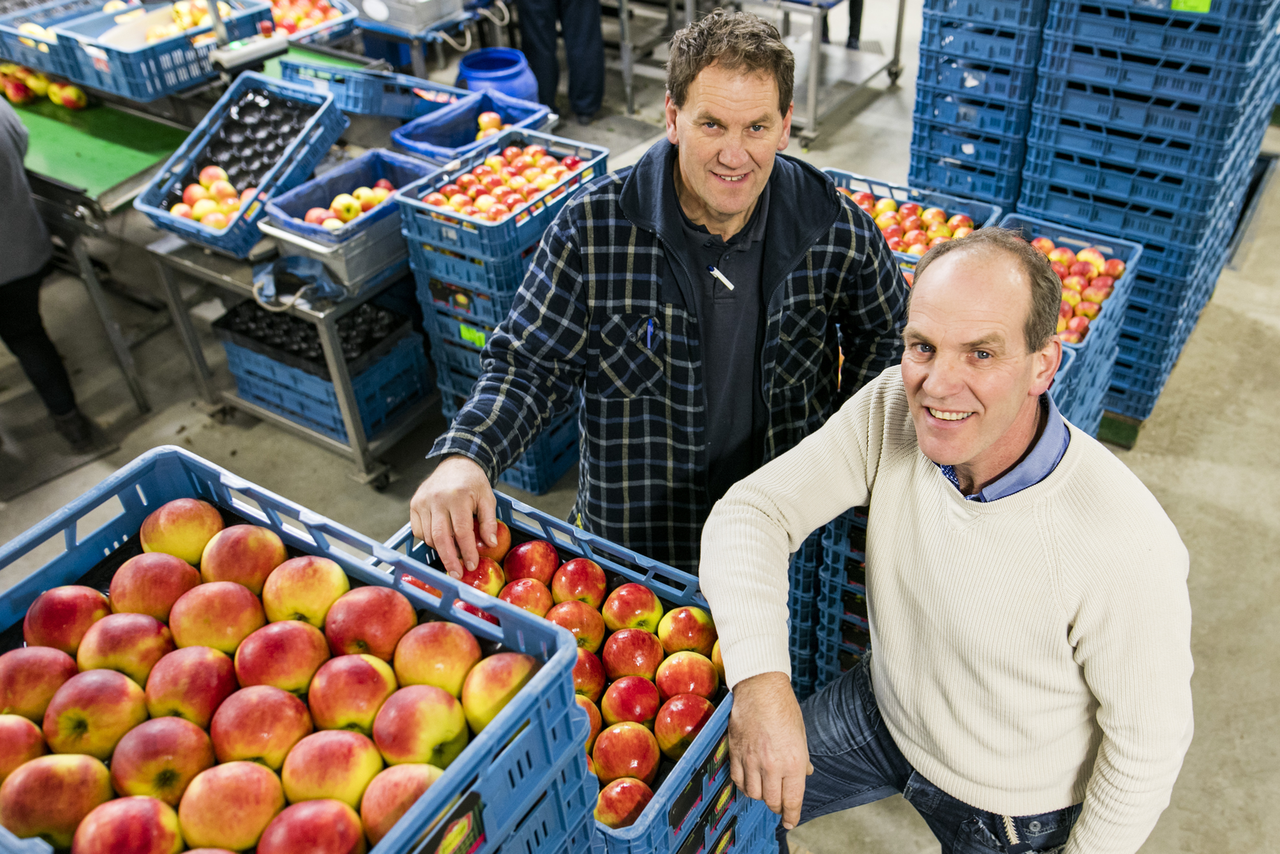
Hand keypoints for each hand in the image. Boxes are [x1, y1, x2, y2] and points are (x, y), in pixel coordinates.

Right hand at [408, 456, 496, 578]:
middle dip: (448, 559)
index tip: (472, 565)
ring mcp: (422, 502)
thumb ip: (489, 521)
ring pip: (428, 536)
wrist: (456, 463)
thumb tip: (490, 544)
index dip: (467, 551)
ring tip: (453, 555)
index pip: (461, 531)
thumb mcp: (488, 498)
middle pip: (440, 537)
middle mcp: (436, 499)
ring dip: (440, 549)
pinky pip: (418, 531)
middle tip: (456, 574)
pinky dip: (428, 539)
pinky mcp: (414, 504)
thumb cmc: (473, 482)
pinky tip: (440, 538)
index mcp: (457, 497)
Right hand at [728, 671, 812, 829]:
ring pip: (753, 793)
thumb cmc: (784, 708)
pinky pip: (737, 779)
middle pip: (771, 801)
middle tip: (779, 802)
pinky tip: (749, 779)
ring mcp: (751, 759)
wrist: (760, 687)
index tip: (790, 821)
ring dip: (760, 795)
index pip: (792, 800)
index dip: (791, 815)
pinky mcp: (736, 752)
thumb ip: (802, 759)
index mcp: (793, 762)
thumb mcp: (801, 735)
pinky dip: (744, 784)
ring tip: (764, 788)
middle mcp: (772, 765)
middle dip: (777, 806)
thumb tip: (806, 774)